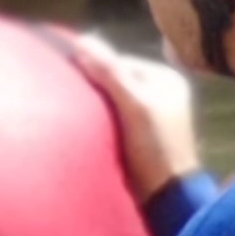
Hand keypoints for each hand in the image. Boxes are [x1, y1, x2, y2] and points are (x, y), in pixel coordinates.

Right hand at [68, 33, 199, 197]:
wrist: (166, 194)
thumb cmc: (155, 147)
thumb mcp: (135, 106)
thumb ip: (112, 73)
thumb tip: (82, 41)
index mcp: (166, 78)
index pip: (118, 61)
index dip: (93, 67)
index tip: (69, 76)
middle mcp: (161, 91)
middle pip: (115, 78)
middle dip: (93, 84)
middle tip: (68, 94)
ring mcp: (151, 112)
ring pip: (111, 97)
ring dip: (93, 102)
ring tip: (74, 109)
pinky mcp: (140, 132)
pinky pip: (113, 115)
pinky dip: (98, 117)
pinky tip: (85, 124)